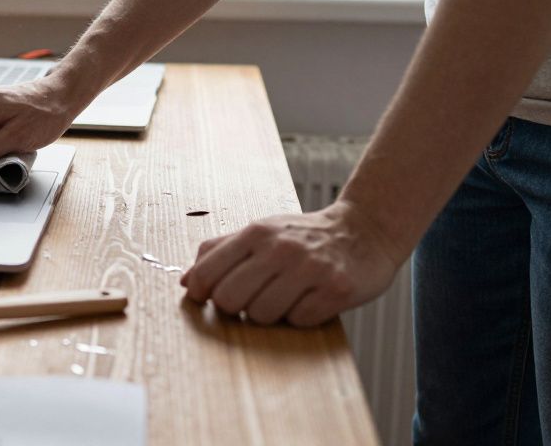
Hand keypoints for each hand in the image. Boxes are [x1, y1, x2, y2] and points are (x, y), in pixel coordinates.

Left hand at [179, 200, 404, 326]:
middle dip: (235, 308)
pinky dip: (300, 316)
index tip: (209, 298)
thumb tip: (184, 281)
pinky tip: (310, 299)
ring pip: (262, 316)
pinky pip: (299, 321)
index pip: (206, 274)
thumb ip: (219, 251)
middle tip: (252, 299)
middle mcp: (280, 248)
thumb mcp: (260, 231)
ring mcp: (310, 269)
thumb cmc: (303, 236)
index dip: (201, 294)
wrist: (365, 230)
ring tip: (285, 296)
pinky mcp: (336, 290)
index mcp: (255, 233)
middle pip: (229, 300)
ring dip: (270, 314)